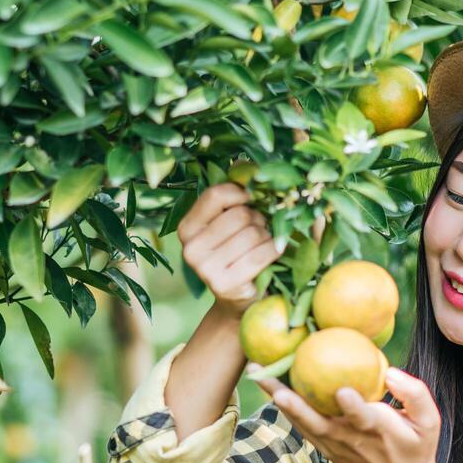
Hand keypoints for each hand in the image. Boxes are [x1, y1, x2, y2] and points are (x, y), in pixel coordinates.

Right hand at [176, 183, 283, 317]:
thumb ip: (236, 194)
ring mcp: (204, 269)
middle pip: (239, 215)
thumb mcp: (233, 223)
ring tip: (264, 245)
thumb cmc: (240, 253)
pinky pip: (261, 254)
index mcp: (187, 228)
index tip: (253, 201)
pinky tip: (273, 256)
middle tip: (261, 230)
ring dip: (268, 237)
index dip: (241, 193)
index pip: (215, 195)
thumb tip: (244, 161)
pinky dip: (274, 251)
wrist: (240, 301)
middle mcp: (189, 248)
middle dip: (259, 220)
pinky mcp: (224, 285)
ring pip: (253, 234)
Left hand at [255, 366, 442, 462]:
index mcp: (379, 430)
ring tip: (257, 375)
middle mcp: (350, 439)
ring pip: (302, 421)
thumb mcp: (430, 423)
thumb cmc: (417, 448)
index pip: (364, 418)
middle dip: (293, 402)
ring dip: (279, 399)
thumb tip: (390, 372)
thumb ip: (416, 394)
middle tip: (271, 384)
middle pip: (318, 420)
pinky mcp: (324, 446)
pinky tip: (267, 385)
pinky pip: (301, 424)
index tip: (344, 393)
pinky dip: (284, 406)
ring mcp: (333, 445)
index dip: (354, 407)